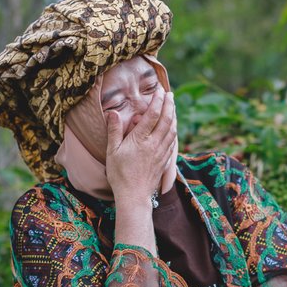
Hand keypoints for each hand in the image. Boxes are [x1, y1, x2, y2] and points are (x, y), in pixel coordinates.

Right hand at [105, 89, 176, 205]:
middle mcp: (154, 144)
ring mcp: (161, 153)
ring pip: (172, 130)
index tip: (159, 90)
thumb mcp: (112, 152)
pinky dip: (174, 131)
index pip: (152, 115)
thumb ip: (114, 131)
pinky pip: (173, 142)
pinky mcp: (164, 161)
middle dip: (169, 105)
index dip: (157, 101)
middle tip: (170, 94)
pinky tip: (173, 128)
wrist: (134, 196)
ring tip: (173, 106)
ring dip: (174, 116)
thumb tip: (113, 113)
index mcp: (141, 140)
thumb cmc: (120, 175)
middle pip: (166, 120)